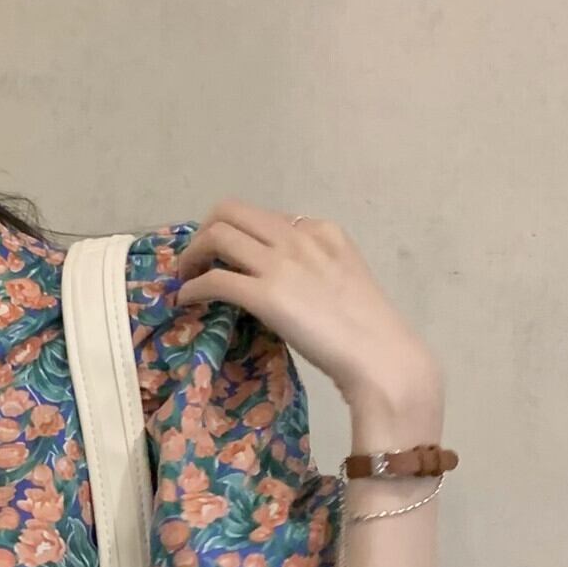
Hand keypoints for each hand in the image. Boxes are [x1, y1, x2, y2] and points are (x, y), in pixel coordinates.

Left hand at [167, 197, 441, 406]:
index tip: (229, 255)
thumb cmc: (370, 330)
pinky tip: (188, 301)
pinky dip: (193, 288)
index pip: (266, 217)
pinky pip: (214, 279)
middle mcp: (298, 237)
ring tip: (186, 277)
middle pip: (231, 211)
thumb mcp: (345, 279)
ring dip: (192, 255)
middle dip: (205, 231)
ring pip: (216, 235)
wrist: (381, 355)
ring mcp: (281, 263)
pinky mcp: (266, 295)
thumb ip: (315, 270)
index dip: (240, 234)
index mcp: (322, 231)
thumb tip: (286, 285)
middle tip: (196, 260)